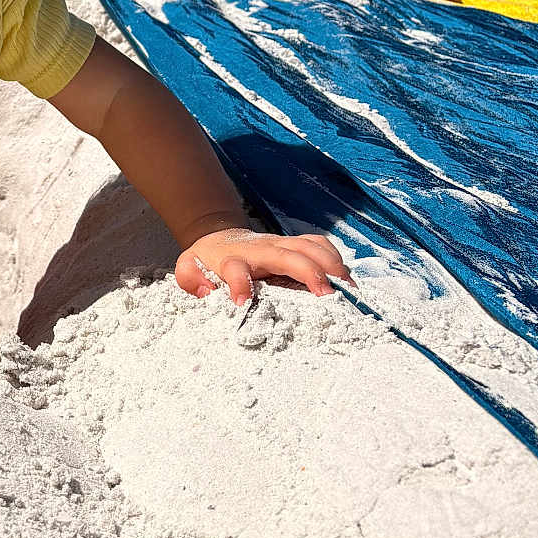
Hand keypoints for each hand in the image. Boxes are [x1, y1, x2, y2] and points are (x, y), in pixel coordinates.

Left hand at [174, 227, 351, 305]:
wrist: (219, 236)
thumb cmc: (208, 260)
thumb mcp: (189, 268)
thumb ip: (191, 279)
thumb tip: (206, 291)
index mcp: (232, 258)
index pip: (235, 268)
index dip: (239, 284)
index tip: (243, 302)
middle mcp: (261, 249)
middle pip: (288, 253)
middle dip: (309, 272)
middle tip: (328, 297)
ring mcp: (281, 244)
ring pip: (310, 246)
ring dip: (331, 264)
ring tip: (348, 290)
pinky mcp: (295, 245)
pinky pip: (319, 245)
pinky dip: (336, 259)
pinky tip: (347, 281)